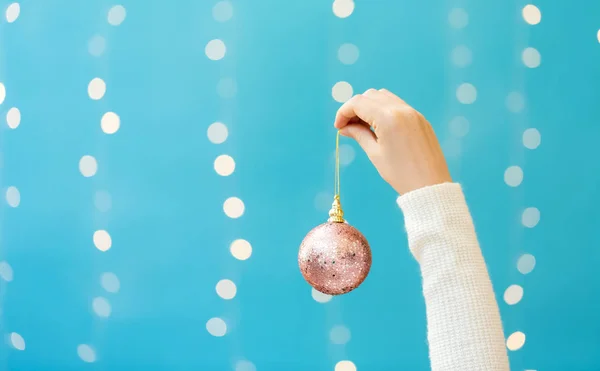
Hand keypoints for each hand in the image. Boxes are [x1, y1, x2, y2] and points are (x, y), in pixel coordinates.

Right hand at [334, 89, 451, 194]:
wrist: (430, 185)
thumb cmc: (401, 173)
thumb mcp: (374, 153)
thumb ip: (358, 134)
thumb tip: (344, 128)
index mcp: (388, 118)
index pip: (358, 103)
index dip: (343, 112)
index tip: (338, 127)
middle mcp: (401, 109)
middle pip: (370, 96)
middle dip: (355, 108)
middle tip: (349, 127)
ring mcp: (413, 112)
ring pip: (384, 97)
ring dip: (370, 106)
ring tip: (363, 127)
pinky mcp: (420, 119)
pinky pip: (397, 105)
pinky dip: (384, 110)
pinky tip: (379, 127)